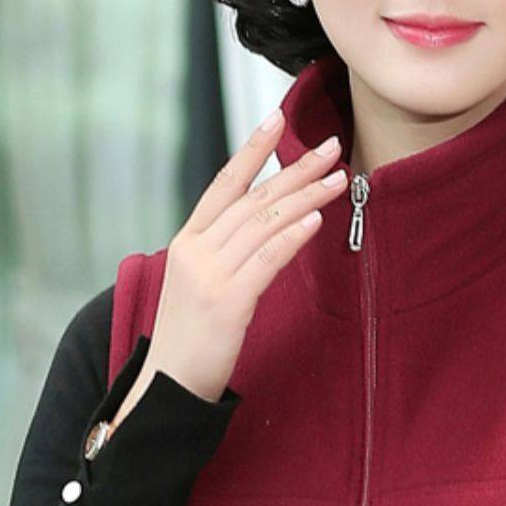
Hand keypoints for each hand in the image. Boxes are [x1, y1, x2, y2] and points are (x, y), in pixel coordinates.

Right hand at [114, 106, 347, 420]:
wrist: (168, 386)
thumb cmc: (190, 340)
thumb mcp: (199, 285)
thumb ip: (225, 253)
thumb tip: (266, 227)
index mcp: (187, 242)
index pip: (224, 183)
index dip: (252, 149)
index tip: (279, 118)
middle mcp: (195, 251)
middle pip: (252, 198)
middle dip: (296, 170)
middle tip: (332, 147)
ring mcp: (209, 275)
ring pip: (264, 223)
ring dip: (305, 197)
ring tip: (338, 179)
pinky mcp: (227, 302)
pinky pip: (266, 260)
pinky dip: (292, 236)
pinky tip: (315, 219)